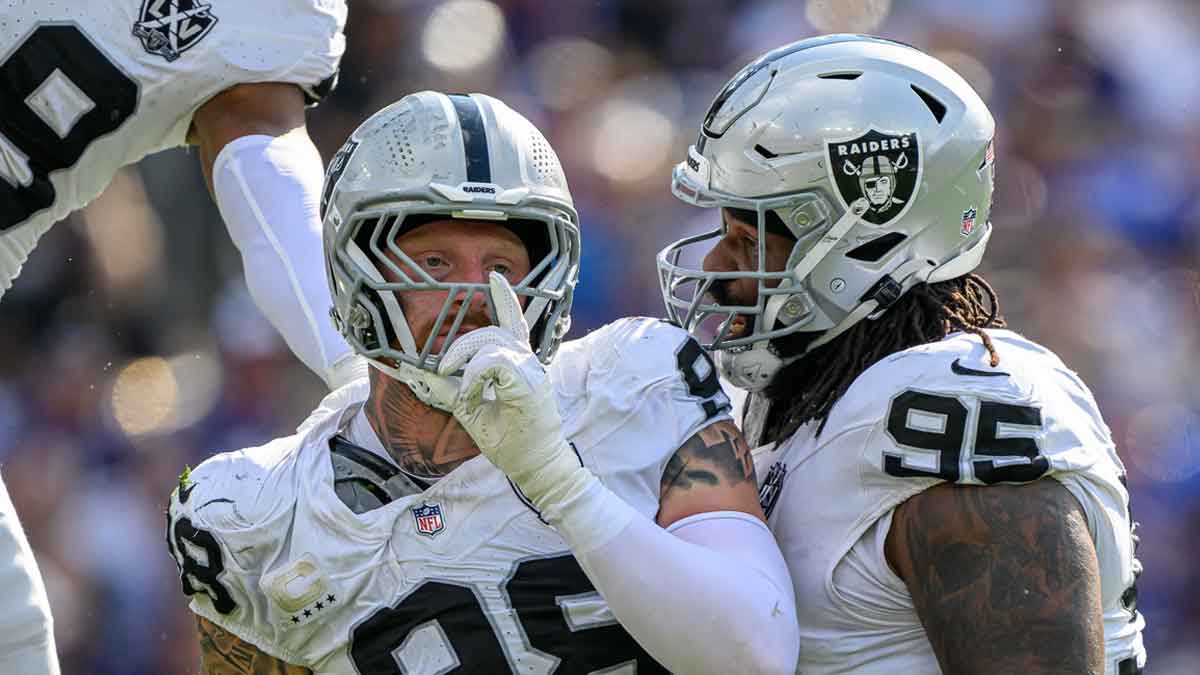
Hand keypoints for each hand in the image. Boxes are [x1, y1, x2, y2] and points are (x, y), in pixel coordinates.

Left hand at [439, 273, 583, 509]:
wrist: (534, 467)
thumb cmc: (513, 442)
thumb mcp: (473, 412)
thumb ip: (453, 391)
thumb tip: (426, 377)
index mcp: (520, 365)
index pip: (514, 323)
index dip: (505, 299)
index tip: (494, 278)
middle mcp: (528, 362)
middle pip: (491, 332)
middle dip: (460, 346)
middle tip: (442, 369)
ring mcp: (531, 370)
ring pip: (491, 343)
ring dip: (466, 362)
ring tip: (462, 389)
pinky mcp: (529, 382)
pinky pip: (493, 362)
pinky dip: (475, 377)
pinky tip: (474, 395)